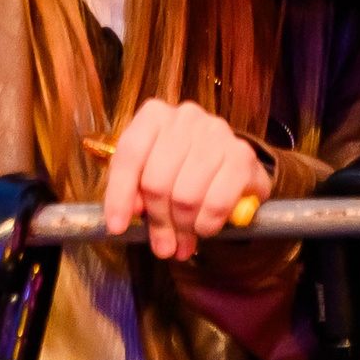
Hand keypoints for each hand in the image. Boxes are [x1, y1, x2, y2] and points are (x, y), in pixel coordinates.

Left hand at [98, 98, 272, 261]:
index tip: (117, 227)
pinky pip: (216, 203)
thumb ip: (135, 189)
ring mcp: (217, 133)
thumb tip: (129, 217)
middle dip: (158, 220)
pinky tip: (204, 228)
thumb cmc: (184, 168)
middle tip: (162, 244)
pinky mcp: (243, 156)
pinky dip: (206, 225)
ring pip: (186, 195)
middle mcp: (186, 117)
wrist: (232, 164)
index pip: (130, 153)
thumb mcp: (151, 171)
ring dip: (183, 228)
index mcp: (155, 115)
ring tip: (183, 240)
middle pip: (157, 180)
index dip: (119, 194)